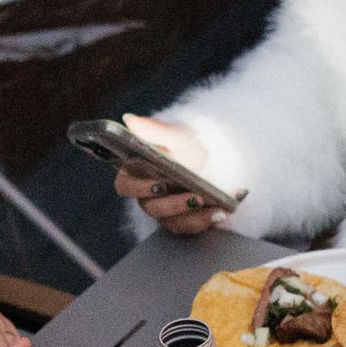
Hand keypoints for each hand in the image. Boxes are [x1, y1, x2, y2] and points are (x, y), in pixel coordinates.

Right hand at [112, 114, 226, 235]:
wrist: (214, 155)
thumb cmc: (188, 144)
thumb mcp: (175, 134)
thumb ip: (154, 129)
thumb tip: (129, 119)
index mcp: (137, 173)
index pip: (125, 186)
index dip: (139, 189)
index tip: (159, 185)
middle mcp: (147, 195)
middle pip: (151, 208)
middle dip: (174, 205)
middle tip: (195, 197)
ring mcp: (165, 210)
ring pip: (171, 222)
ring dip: (193, 216)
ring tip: (214, 206)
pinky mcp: (183, 219)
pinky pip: (189, 227)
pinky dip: (205, 220)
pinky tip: (220, 212)